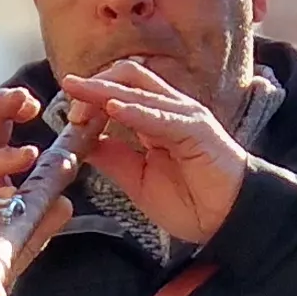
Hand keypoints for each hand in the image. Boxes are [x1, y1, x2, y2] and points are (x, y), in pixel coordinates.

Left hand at [57, 59, 247, 244]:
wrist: (229, 221)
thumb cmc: (191, 201)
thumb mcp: (138, 181)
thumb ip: (114, 158)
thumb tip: (82, 142)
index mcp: (155, 119)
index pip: (118, 90)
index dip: (89, 97)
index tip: (67, 117)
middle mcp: (169, 109)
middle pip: (127, 75)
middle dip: (94, 86)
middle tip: (70, 107)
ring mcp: (184, 115)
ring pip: (139, 89)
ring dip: (105, 92)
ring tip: (78, 98)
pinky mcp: (197, 129)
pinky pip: (160, 116)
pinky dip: (134, 111)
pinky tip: (112, 110)